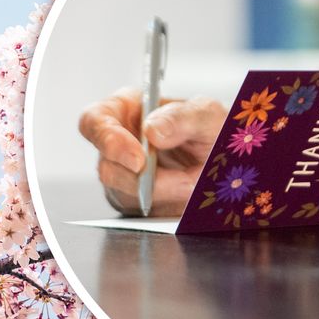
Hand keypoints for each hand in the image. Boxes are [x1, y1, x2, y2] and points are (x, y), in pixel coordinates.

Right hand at [78, 88, 226, 215]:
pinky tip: (186, 193)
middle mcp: (118, 142)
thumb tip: (152, 130)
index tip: (139, 158)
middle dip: (141, 178)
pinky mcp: (133, 200)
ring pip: (124, 192)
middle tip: (180, 181)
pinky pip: (140, 209)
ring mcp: (123, 173)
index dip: (108, 139)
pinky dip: (167, 203)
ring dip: (162, 192)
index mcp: (126, 109)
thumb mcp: (206, 115)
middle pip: (106, 166)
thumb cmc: (210, 129)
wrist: (224, 161)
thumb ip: (182, 117)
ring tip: (193, 183)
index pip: (93, 121)